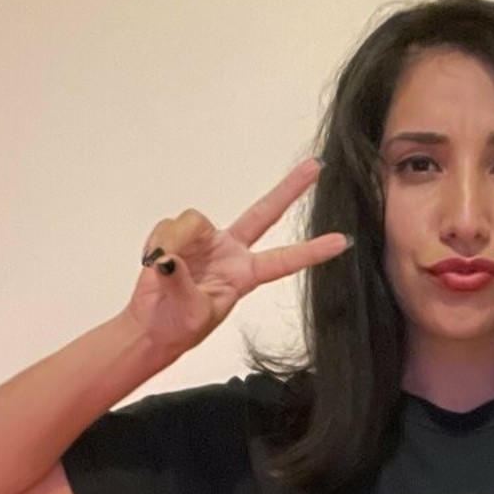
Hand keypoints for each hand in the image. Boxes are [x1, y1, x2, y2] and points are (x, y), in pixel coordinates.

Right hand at [125, 157, 351, 352]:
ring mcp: (206, 241)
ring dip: (174, 242)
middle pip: (264, 213)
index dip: (312, 251)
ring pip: (194, 220)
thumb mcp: (190, 313)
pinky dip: (157, 243)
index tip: (341, 241)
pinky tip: (153, 261)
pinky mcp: (179, 235)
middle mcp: (231, 252)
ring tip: (162, 268)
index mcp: (245, 275)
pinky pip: (169, 226)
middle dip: (289, 189)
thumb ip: (182, 283)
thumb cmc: (177, 326)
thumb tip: (170, 260)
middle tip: (317, 167)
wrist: (151, 325)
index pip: (284, 261)